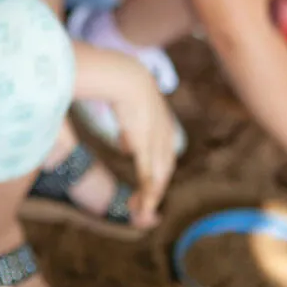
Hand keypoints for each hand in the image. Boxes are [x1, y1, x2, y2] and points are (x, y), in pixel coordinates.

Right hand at [105, 60, 177, 224]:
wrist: (124, 75)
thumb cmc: (121, 86)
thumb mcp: (129, 111)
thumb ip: (130, 132)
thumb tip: (125, 146)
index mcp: (163, 125)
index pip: (165, 156)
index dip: (157, 172)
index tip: (147, 186)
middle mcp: (165, 135)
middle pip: (165, 170)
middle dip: (155, 190)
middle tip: (142, 206)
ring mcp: (157, 141)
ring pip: (159, 177)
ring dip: (150, 197)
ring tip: (140, 211)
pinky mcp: (146, 145)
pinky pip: (148, 174)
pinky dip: (147, 192)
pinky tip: (143, 206)